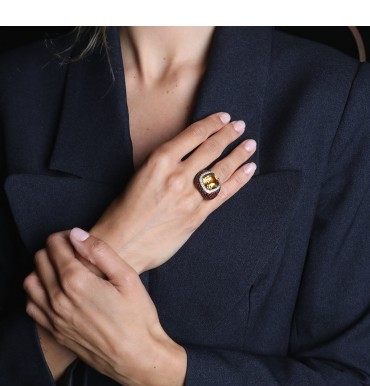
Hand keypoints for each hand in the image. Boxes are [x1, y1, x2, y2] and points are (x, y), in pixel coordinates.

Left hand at [24, 229, 186, 385]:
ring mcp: (54, 317)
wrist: (137, 356)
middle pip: (40, 260)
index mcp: (76, 281)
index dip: (65, 236)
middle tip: (73, 251)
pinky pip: (32, 305)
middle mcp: (58, 298)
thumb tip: (76, 234)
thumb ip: (100, 251)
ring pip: (31, 281)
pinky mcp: (55, 331)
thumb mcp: (127, 277)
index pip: (54, 245)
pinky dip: (38, 292)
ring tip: (63, 270)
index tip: (77, 238)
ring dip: (43, 269)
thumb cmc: (137, 316)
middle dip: (54, 248)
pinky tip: (56, 291)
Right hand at [91, 112, 256, 273]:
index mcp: (159, 161)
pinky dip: (239, 179)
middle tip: (240, 126)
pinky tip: (249, 169)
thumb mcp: (139, 175)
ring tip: (250, 145)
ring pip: (221, 169)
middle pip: (211, 149)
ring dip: (239, 154)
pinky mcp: (197, 215)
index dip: (212, 124)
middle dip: (228, 135)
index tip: (224, 118)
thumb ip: (164, 163)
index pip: (193, 135)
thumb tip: (187, 156)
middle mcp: (177, 175)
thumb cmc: (124, 210)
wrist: (122, 243)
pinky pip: (224, 193)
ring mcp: (189, 196)